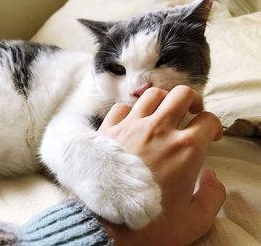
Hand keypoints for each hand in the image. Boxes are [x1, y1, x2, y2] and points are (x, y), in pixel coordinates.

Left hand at [98, 85, 225, 245]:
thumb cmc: (150, 224)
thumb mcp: (195, 220)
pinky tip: (132, 123)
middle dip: (192, 100)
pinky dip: (130, 111)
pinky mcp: (108, 131)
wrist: (107, 226)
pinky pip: (121, 107)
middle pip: (181, 94)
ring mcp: (131, 127)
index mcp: (185, 149)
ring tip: (163, 114)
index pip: (208, 120)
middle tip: (191, 113)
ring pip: (152, 95)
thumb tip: (211, 177)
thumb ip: (213, 196)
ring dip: (163, 101)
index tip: (211, 137)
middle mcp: (159, 130)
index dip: (214, 126)